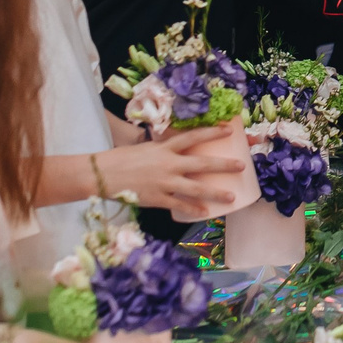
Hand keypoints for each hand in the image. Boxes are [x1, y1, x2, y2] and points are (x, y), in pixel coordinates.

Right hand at [96, 125, 250, 217]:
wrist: (101, 175)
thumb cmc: (121, 159)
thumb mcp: (144, 148)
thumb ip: (162, 150)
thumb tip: (176, 151)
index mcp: (164, 148)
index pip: (193, 137)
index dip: (212, 133)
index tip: (229, 131)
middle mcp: (168, 164)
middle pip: (203, 164)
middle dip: (224, 165)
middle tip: (241, 166)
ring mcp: (164, 182)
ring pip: (196, 189)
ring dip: (216, 193)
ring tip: (232, 197)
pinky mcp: (158, 199)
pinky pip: (180, 205)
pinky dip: (193, 208)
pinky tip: (204, 212)